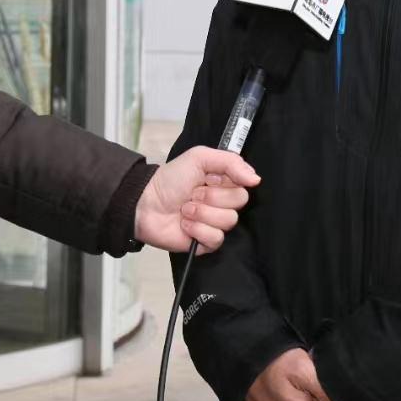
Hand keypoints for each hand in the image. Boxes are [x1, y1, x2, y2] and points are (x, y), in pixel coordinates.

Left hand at [134, 146, 260, 252]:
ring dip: (202, 213)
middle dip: (212, 197)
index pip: (244, 185)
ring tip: (185, 209)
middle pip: (239, 202)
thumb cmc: (170, 179)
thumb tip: (256, 179)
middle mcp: (223, 203)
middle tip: (193, 194)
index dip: (225, 182)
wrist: (144, 204)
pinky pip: (217, 239)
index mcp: (224, 183)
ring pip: (228, 221)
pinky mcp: (206, 242)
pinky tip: (185, 225)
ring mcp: (215, 223)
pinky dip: (198, 230)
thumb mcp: (199, 157)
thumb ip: (231, 162)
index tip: (208, 178)